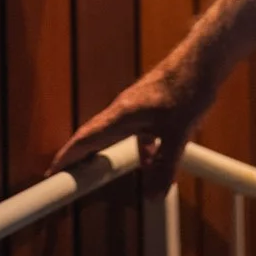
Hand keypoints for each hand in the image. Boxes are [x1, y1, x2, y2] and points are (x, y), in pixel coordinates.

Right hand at [50, 46, 220, 196]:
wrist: (203, 59)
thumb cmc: (188, 88)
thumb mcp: (179, 134)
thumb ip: (165, 166)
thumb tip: (154, 196)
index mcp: (122, 114)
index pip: (86, 138)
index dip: (67, 156)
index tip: (52, 172)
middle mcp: (123, 110)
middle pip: (93, 137)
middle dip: (79, 158)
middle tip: (66, 177)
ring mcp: (135, 107)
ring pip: (113, 134)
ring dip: (105, 153)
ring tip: (100, 173)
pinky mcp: (149, 106)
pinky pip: (133, 131)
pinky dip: (135, 147)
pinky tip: (149, 158)